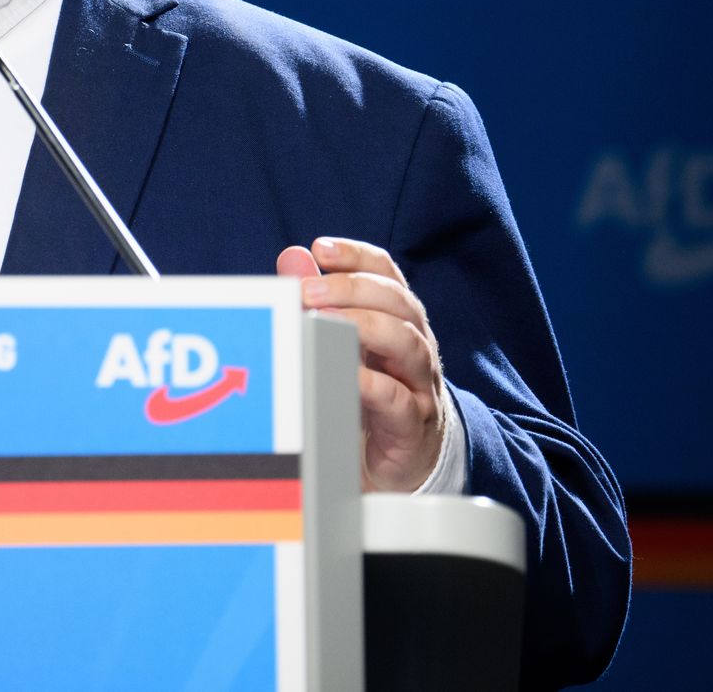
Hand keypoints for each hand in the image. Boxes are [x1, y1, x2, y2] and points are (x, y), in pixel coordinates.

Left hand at [277, 237, 444, 491]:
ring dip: (365, 328)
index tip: (321, 248)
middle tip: (308, 291)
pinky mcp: (413, 425)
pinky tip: (344, 374)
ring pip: (407, 343)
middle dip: (352, 290)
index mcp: (396, 320)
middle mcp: (415, 345)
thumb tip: (293, 257)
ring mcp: (419, 385)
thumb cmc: (366, 395)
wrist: (398, 464)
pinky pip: (398, 399)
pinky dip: (372, 384)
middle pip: (398, 303)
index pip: (387, 274)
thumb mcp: (342, 345)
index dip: (357, 257)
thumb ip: (318, 301)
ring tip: (324, 324)